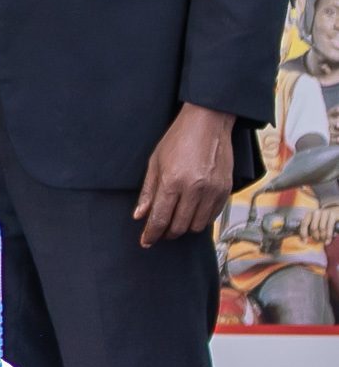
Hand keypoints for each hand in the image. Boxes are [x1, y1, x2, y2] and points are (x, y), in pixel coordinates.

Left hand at [135, 104, 234, 247]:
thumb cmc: (177, 140)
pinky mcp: (226, 191)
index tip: (146, 242)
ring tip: (175, 221)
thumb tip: (140, 216)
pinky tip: (191, 213)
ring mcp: (213, 192)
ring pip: (197, 226)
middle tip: (159, 232)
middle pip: (179, 226)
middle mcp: (194, 190)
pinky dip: (200, 219)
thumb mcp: (155, 162)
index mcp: (172, 181)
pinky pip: (212, 217)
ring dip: (184, 227)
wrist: (208, 124)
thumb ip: (149, 191)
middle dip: (167, 233)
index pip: (160, 218)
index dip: (152, 233)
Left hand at [303, 204, 338, 243]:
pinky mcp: (333, 215)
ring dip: (322, 237)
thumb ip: (309, 228)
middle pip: (313, 228)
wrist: (335, 212)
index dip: (303, 234)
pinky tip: (327, 241)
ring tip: (323, 240)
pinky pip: (330, 227)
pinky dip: (328, 236)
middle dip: (315, 237)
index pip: (304, 224)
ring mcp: (325, 213)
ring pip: (322, 228)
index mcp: (309, 214)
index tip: (304, 242)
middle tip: (317, 241)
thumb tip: (303, 240)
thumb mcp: (314, 222)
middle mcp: (316, 212)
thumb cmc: (323, 220)